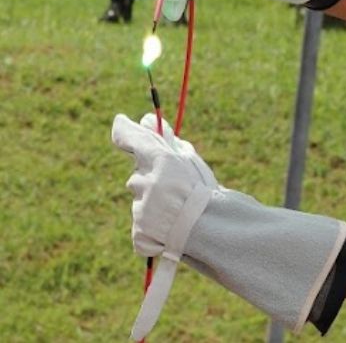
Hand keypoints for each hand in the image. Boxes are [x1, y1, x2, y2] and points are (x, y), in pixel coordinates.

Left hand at [112, 114, 217, 255]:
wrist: (215, 231)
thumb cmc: (205, 192)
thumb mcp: (190, 160)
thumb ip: (165, 140)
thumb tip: (145, 119)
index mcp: (159, 160)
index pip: (128, 137)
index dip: (124, 130)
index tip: (122, 123)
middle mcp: (144, 182)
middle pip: (137, 175)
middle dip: (152, 179)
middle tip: (175, 188)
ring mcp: (139, 209)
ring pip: (140, 201)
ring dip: (154, 204)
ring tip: (178, 211)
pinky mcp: (138, 233)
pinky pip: (140, 227)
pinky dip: (152, 228)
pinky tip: (170, 228)